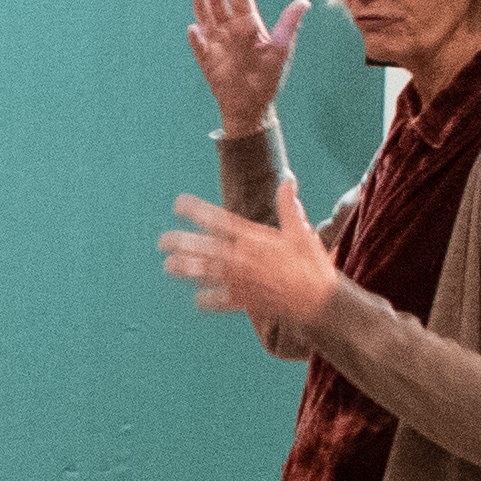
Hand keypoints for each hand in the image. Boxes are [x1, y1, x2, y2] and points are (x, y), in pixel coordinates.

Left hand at [163, 190, 343, 339]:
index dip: (195, 211)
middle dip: (180, 243)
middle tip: (162, 241)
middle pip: (202, 248)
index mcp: (252, 239)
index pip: (217, 221)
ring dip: (185, 270)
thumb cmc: (311, 265)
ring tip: (169, 266)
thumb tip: (288, 179)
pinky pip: (220, 301)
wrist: (318, 302)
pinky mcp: (244, 301)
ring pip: (204, 274)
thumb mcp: (301, 231)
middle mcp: (240, 259)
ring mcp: (239, 281)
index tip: (178, 204)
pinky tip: (198, 300)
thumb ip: (289, 205)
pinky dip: (208, 300)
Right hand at [188, 0, 308, 133]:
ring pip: (207, 18)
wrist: (251, 105)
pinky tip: (193, 28)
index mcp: (248, 24)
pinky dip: (196, 38)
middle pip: (220, 3)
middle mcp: (230, 30)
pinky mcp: (206, 59)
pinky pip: (199, 46)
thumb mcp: (280, 49)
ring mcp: (216, 43)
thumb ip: (287, 24)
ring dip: (201, 5)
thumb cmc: (267, 77)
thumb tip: (304, 1)